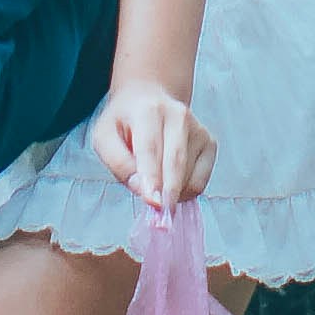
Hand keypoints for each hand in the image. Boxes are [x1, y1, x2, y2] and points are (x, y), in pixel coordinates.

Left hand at [93, 80, 213, 202]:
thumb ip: (118, 163)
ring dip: (172, 194)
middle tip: (160, 215)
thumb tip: (141, 188)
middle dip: (168, 191)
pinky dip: (185, 192)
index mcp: (149, 111)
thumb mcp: (104, 138)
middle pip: (176, 162)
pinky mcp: (210, 142)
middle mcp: (178, 116)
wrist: (148, 100)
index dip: (152, 178)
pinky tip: (170, 184)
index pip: (150, 149)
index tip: (153, 202)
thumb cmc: (123, 124)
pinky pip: (201, 180)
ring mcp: (198, 129)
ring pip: (189, 175)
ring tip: (155, 186)